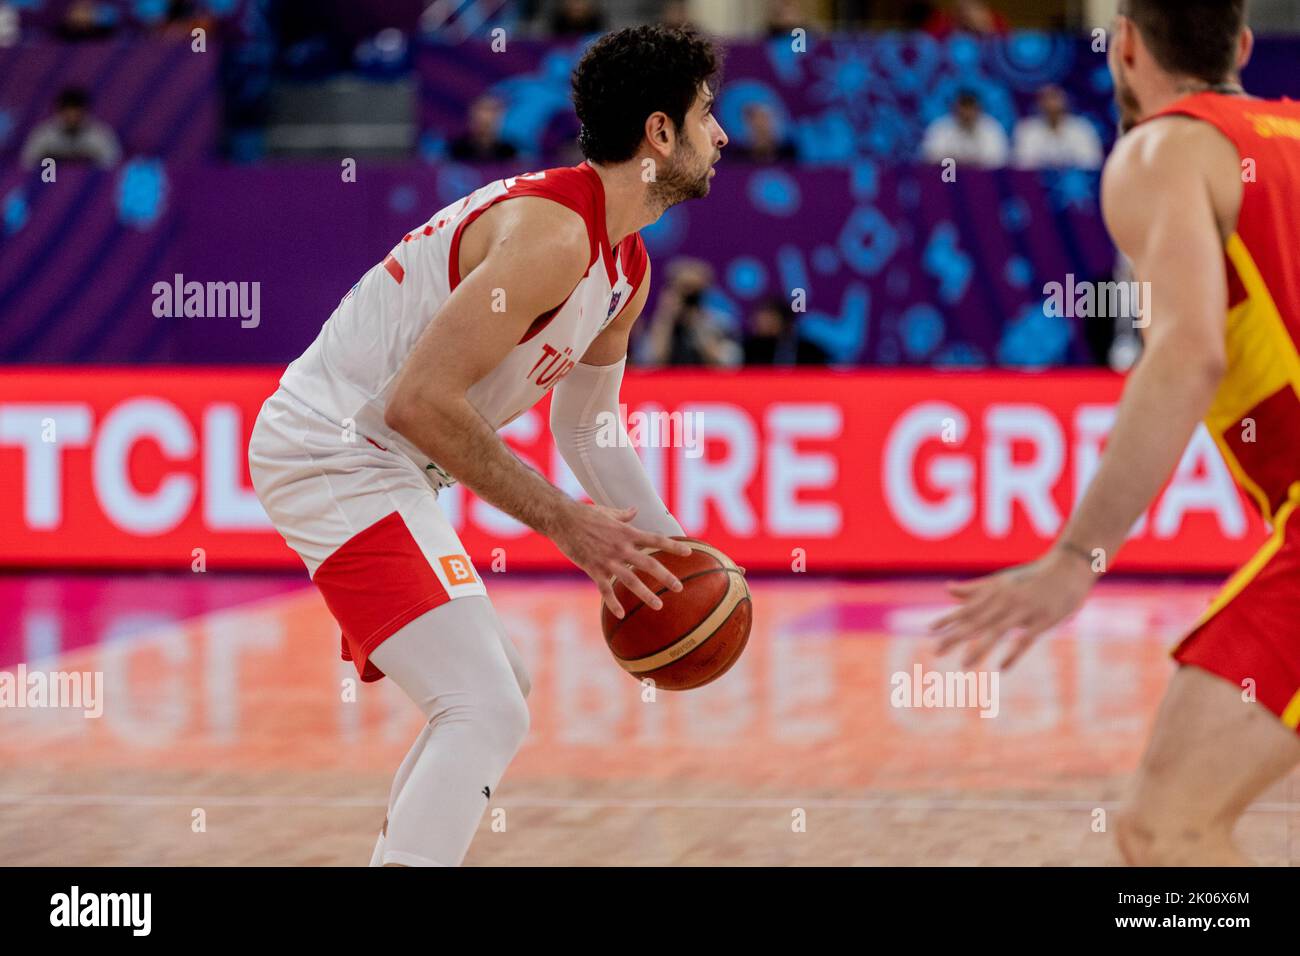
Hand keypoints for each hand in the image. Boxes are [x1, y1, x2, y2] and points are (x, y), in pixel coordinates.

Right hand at [552, 504, 692, 618]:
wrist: (562, 520)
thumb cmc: (586, 514)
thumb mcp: (608, 512)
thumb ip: (624, 515)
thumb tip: (635, 510)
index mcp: (627, 532)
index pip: (656, 540)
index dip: (673, 546)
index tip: (689, 552)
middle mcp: (621, 547)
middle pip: (649, 564)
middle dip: (666, 576)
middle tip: (679, 587)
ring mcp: (608, 560)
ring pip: (631, 580)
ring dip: (646, 594)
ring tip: (659, 605)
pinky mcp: (593, 569)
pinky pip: (605, 590)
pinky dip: (613, 603)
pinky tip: (621, 615)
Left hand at [929, 547, 1098, 668]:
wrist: (1069, 567)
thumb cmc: (1033, 576)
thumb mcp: (1002, 580)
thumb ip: (975, 589)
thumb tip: (947, 590)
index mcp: (995, 592)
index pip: (967, 608)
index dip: (949, 618)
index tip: (930, 629)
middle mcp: (1005, 601)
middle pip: (977, 622)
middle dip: (955, 637)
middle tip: (936, 651)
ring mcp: (1024, 610)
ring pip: (997, 631)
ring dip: (979, 648)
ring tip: (964, 664)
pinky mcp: (1043, 620)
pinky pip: (1025, 640)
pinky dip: (1013, 654)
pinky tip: (1001, 669)